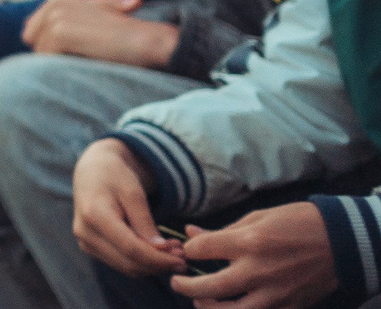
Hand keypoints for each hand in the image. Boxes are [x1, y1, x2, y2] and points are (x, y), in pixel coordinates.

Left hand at [25, 0, 178, 69]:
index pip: (33, 30)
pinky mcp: (60, 32)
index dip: (51, 45)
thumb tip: (33, 30)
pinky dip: (61, 66)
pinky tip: (84, 60)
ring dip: (58, 61)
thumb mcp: (97, 16)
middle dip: (50, 52)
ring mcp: (55, 15)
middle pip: (32, 39)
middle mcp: (54, 1)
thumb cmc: (126, 32)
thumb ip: (70, 16)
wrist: (146, 40)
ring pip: (39, 51)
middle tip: (82, 53)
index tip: (77, 47)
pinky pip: (46, 58)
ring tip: (87, 54)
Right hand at [74, 139, 179, 277]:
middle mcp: (85, 233)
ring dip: (152, 266)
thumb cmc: (114, 176)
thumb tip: (162, 250)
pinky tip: (157, 252)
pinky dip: (142, 262)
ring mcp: (85, 242)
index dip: (159, 259)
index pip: (131, 249)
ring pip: (126, 267)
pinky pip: (121, 263)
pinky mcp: (90, 247)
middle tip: (183, 258)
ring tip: (173, 253)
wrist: (91, 171)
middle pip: (129, 262)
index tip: (182, 260)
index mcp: (94, 215)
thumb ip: (145, 222)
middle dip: (159, 264)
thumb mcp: (133, 192)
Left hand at [173, 202, 335, 303]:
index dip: (189, 251)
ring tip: (200, 300)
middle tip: (176, 282)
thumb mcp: (257, 217)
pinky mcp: (290, 307)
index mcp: (248, 242)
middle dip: (185, 287)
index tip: (189, 251)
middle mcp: (258, 271)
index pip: (201, 251)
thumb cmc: (297, 222)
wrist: (340, 240)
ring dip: (209, 308)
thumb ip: (222, 230)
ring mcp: (275, 293)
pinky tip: (231, 307)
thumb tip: (190, 233)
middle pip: (210, 288)